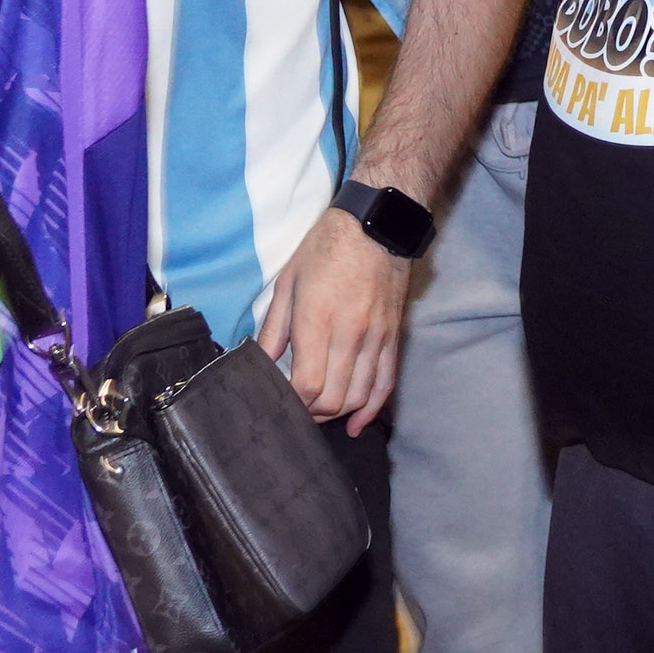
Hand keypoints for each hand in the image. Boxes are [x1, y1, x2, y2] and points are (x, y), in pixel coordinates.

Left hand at [257, 211, 412, 432]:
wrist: (376, 227)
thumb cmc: (325, 250)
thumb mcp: (288, 282)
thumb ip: (274, 328)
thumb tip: (261, 363)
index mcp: (318, 320)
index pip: (308, 385)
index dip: (292, 403)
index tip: (280, 402)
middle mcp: (350, 335)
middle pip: (333, 399)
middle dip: (312, 413)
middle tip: (297, 410)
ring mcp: (375, 339)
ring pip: (359, 396)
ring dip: (338, 413)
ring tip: (320, 413)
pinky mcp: (392, 339)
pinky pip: (385, 383)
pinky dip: (372, 409)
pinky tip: (357, 424)